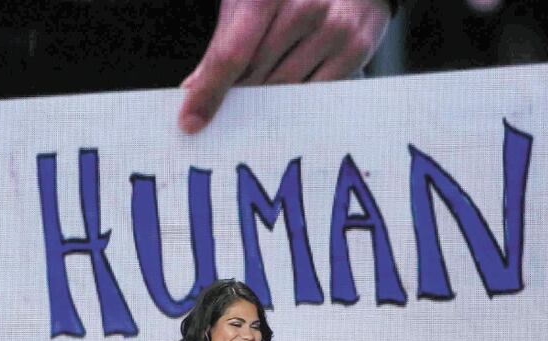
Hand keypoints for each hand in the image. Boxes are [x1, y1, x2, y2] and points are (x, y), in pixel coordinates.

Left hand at [179, 0, 391, 133]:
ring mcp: (334, 27)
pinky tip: (287, 92)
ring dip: (264, 100)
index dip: (209, 91)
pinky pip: (315, 92)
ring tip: (258, 95)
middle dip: (237, 97)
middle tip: (224, 110)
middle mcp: (304, 6)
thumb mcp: (247, 2)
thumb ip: (223, 44)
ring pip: (284, 89)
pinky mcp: (357, 47)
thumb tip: (193, 90)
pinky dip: (295, 98)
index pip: (231, 54)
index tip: (190, 123)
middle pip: (256, 76)